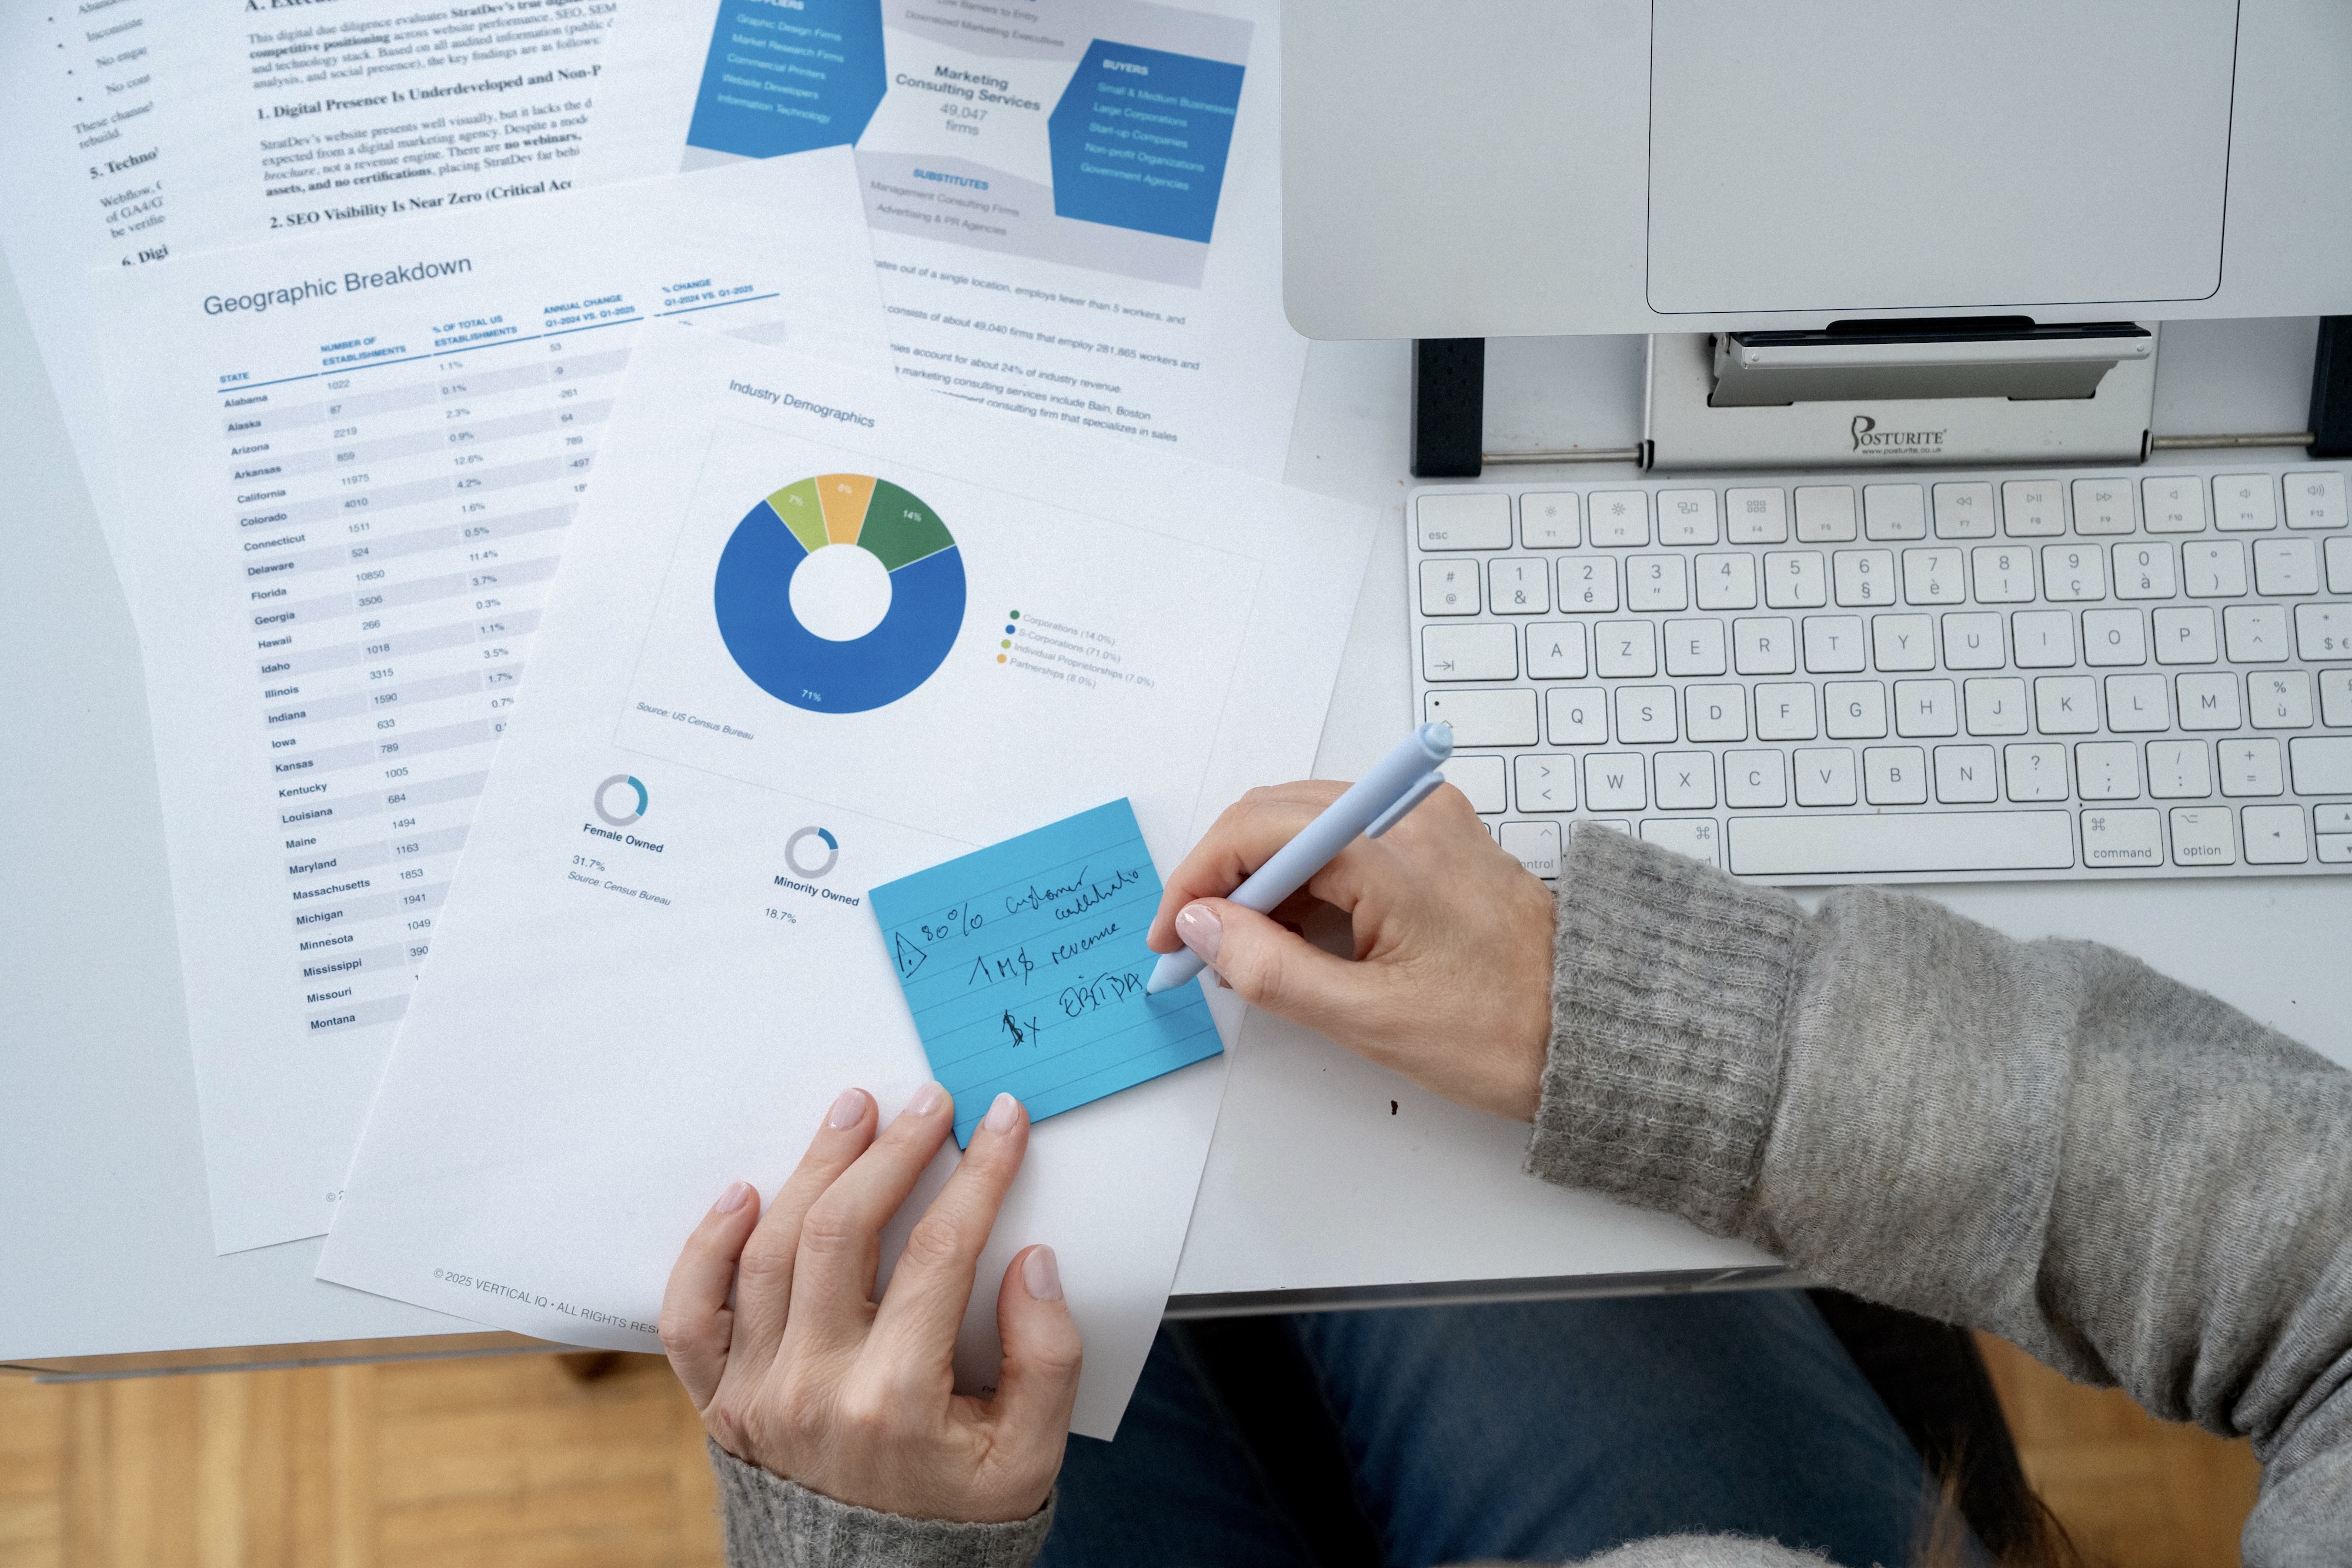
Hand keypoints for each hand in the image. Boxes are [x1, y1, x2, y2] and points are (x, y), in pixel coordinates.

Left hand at [659, 1083, 1079, 1522]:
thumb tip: (1033, 1264)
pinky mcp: (721, 1399)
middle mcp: (815, 1388)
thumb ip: (1047, 1360)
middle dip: (894, 1150)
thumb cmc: (955, 1517)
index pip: (942, 1250)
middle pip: (845, 1231)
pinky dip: (706, 1248)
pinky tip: (744, 1193)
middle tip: (928, 1102)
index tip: (1002, 1122)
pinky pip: (692, 1313)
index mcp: (896, 1400)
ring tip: (853, 1113)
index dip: (980, 1174)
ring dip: (815, 1167)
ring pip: (771, 1248)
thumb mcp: (1029, 1454)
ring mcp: (758, 1392)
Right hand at [1146, 781, 1555, 1120]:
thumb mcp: (1370, 1019)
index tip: (1173, 934)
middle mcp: (1410, 814)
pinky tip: (1292, 933)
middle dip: (1223, 876)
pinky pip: (1348, 840)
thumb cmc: (1504, 1030)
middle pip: (1278, 814)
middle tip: (1195, 944)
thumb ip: (1271, 970)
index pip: (1259, 830)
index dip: (1198, 879)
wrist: (1599, 1030)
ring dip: (1262, 879)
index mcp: (1392, 851)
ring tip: (1240, 950)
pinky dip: (1306, 880)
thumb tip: (1204, 927)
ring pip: (1308, 825)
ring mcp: (1428, 822)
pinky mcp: (1438, 841)